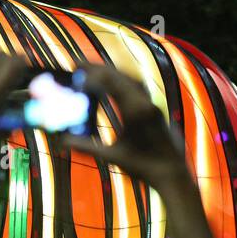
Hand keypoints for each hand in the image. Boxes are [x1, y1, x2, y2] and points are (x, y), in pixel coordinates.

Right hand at [60, 65, 191, 190]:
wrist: (173, 174)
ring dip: (112, 72)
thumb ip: (87, 147)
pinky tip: (114, 83)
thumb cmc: (144, 167)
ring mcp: (152, 104)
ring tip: (93, 69)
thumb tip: (63, 141)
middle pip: (119, 76)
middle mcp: (145, 103)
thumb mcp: (112, 157)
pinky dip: (122, 80)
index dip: (92, 74)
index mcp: (135, 111)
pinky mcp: (155, 108)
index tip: (75, 69)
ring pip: (130, 78)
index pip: (110, 83)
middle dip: (98, 68)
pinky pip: (137, 86)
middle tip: (78, 63)